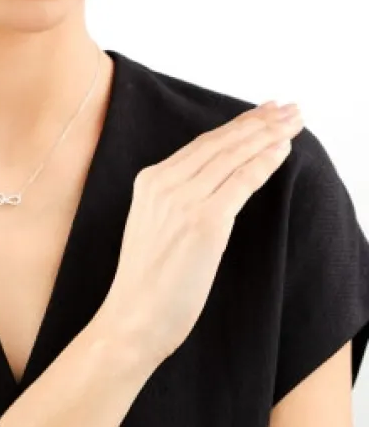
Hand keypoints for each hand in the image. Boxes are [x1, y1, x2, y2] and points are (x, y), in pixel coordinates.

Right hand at [102, 101, 304, 365]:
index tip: (261, 112)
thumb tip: (220, 182)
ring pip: (234, 157)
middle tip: (288, 109)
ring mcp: (183, 201)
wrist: (133, 317)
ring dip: (268, 136)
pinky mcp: (205, 223)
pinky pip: (242, 182)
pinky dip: (265, 163)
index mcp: (148, 181)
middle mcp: (163, 184)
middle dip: (258, 122)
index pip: (202, 144)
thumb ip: (177, 199)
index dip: (236, 125)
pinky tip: (283, 151)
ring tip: (293, 123)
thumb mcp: (154, 225)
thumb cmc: (146, 282)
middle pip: (220, 143)